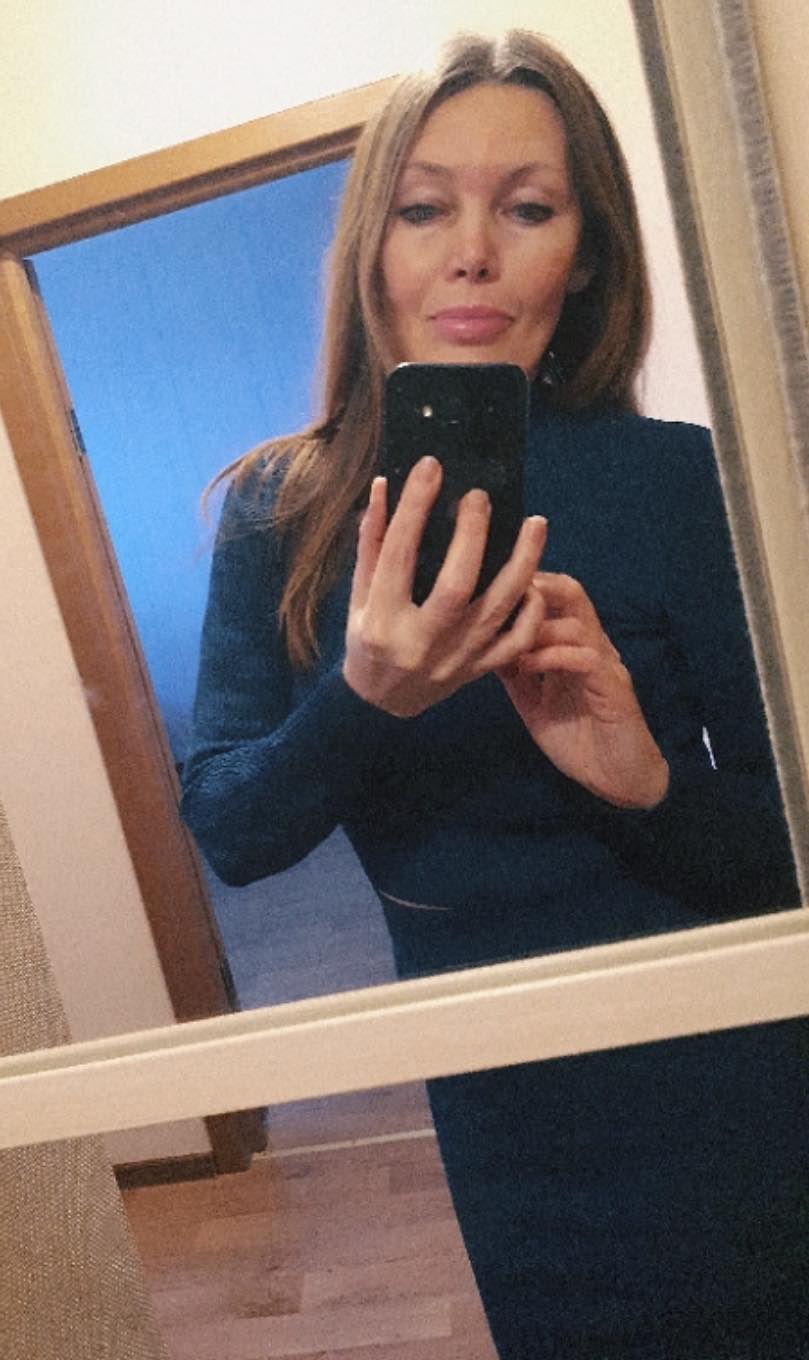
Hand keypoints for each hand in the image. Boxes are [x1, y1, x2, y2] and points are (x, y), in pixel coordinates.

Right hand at [343, 455, 547, 717]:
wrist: (380, 706)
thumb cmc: (366, 640)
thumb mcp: (357, 596)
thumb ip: (372, 543)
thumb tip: (383, 486)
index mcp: (382, 620)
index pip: (400, 556)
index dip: (415, 508)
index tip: (431, 467)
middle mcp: (421, 642)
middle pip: (456, 584)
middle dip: (473, 534)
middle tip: (480, 496)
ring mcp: (455, 659)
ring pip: (498, 609)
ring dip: (522, 562)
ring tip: (535, 522)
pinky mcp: (478, 671)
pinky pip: (515, 642)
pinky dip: (530, 611)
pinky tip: (535, 579)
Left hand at [498, 572, 669, 808]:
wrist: (617, 779)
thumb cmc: (578, 740)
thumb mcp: (533, 703)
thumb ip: (514, 674)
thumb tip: (483, 645)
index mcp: (573, 647)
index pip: (557, 598)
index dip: (529, 584)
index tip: (492, 584)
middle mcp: (592, 646)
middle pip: (573, 594)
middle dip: (539, 586)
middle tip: (504, 593)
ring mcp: (605, 664)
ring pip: (576, 623)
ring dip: (538, 628)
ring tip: (509, 641)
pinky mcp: (614, 687)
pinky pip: (586, 658)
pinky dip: (554, 656)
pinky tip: (527, 666)